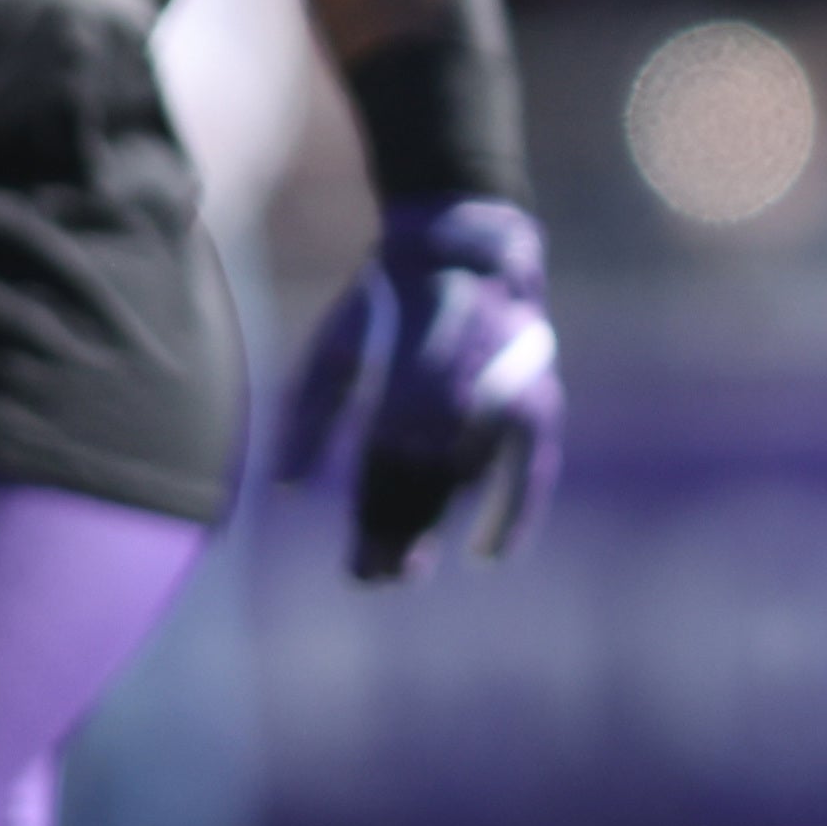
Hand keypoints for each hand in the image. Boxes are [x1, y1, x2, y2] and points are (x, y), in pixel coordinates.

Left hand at [281, 195, 559, 580]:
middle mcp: (468, 378)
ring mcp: (508, 391)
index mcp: (411, 363)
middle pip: (429, 474)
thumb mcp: (336, 345)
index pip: (391, 456)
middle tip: (371, 579)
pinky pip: (533, 466)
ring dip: (435, 525)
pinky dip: (514, 511)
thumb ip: (313, 415)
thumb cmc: (386, 301)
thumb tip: (288, 492)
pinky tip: (489, 555)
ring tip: (405, 572)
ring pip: (467, 475)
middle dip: (399, 530)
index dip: (375, 512)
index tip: (357, 564)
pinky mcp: (538, 399)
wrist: (466, 246)